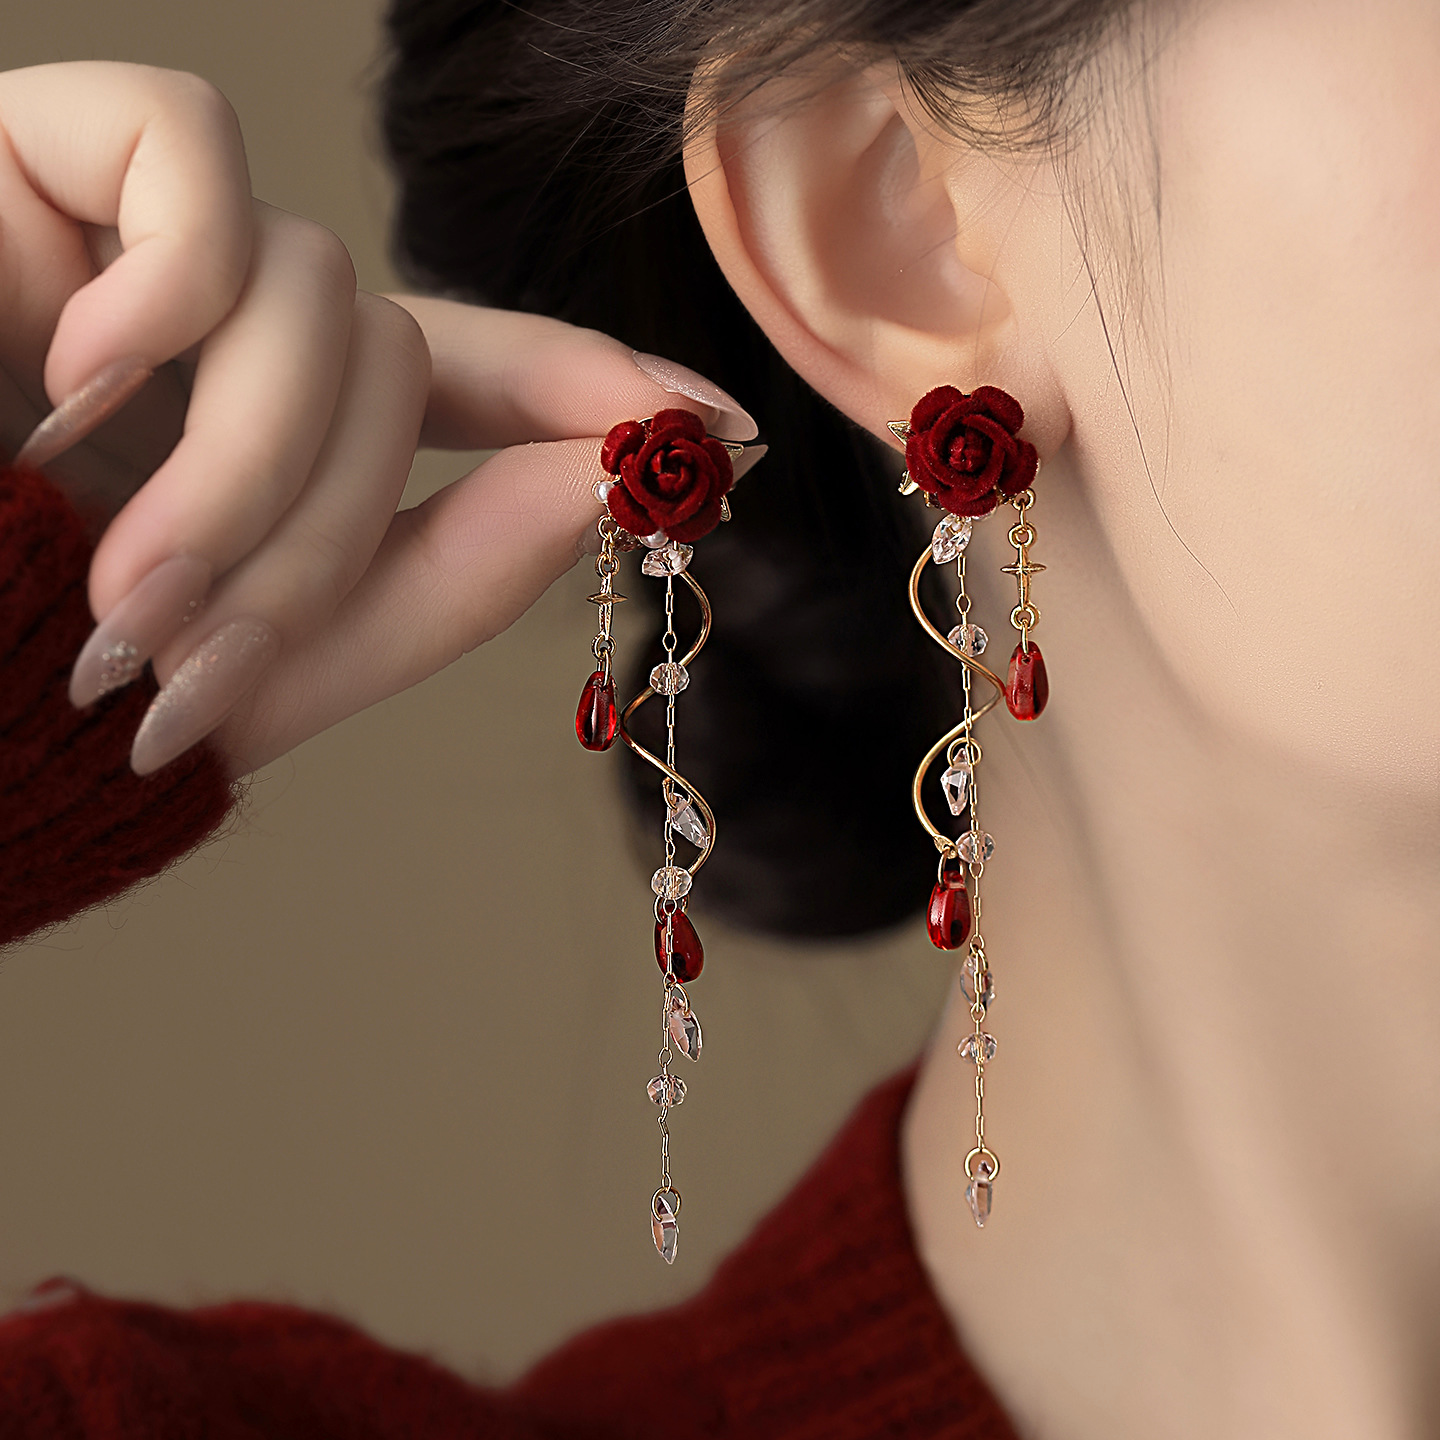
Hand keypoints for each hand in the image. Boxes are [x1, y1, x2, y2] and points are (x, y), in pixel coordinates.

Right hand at [0, 61, 758, 777]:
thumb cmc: (25, 675)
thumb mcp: (275, 660)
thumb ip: (449, 575)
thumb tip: (614, 474)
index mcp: (279, 445)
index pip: (477, 381)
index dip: (604, 394)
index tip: (733, 438)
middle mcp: (228, 340)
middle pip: (395, 364)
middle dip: (329, 519)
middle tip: (200, 642)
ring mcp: (139, 247)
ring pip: (321, 289)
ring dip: (248, 460)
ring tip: (122, 581)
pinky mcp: (37, 155)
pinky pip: (189, 153)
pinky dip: (173, 279)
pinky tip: (81, 371)